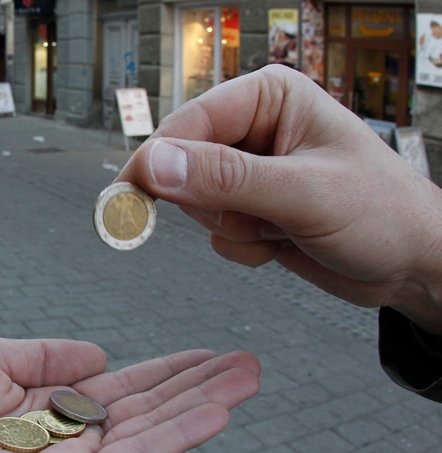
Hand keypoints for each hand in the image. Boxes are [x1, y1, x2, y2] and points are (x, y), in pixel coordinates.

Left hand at [0, 329, 259, 452]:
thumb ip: (45, 357)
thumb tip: (98, 353)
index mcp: (39, 405)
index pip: (116, 388)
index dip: (161, 370)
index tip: (202, 353)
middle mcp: (58, 437)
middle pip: (143, 410)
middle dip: (196, 385)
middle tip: (247, 362)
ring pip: (148, 433)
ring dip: (201, 405)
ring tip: (248, 378)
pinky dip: (177, 435)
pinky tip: (215, 410)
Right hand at [116, 65, 441, 333]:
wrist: (411, 265)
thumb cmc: (383, 213)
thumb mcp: (304, 194)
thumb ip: (227, 179)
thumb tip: (157, 165)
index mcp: (269, 98)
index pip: (189, 123)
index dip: (157, 161)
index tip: (128, 196)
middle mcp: (254, 129)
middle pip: (184, 165)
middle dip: (214, 202)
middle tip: (250, 219)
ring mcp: (250, 171)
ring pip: (196, 203)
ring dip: (234, 227)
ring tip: (282, 227)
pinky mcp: (250, 207)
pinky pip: (214, 231)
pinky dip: (244, 246)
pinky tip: (282, 241)